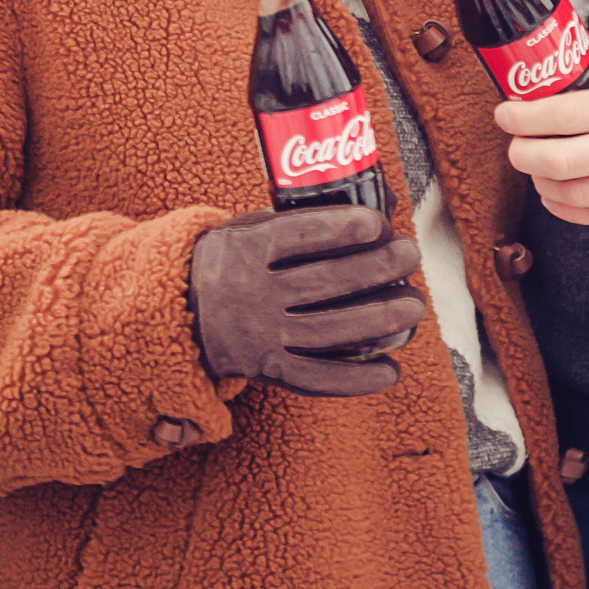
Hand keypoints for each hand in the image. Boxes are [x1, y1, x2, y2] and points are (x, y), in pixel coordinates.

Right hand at [188, 205, 425, 397]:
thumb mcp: (246, 229)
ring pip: (328, 330)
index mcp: (245, 249)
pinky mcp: (267, 369)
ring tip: (414, 306)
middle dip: (376, 269)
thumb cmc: (229, 261)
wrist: (173, 314)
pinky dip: (355, 379)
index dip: (339, 229)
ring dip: (379, 320)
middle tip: (411, 255)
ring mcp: (259, 335)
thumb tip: (378, 209)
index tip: (377, 223)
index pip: (296, 236)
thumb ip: (298, 221)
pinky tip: (392, 371)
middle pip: (323, 282)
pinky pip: (315, 378)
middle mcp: (251, 293)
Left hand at [491, 54, 588, 228]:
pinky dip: (565, 207)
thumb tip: (571, 71)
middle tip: (513, 146)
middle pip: (561, 157)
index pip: (567, 111)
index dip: (526, 116)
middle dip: (523, 153)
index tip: (504, 113)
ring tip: (536, 167)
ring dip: (542, 180)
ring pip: (573, 192)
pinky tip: (555, 193)